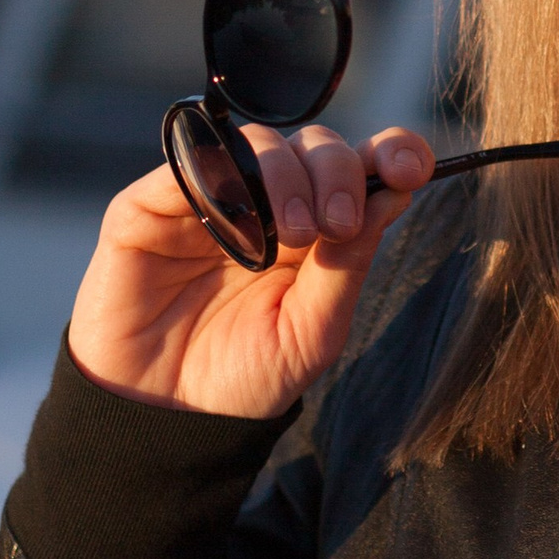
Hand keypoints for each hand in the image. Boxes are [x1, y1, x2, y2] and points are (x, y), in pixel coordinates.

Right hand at [65, 123, 436, 419]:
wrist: (165, 416)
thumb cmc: (245, 375)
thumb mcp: (312, 329)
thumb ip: (349, 263)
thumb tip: (395, 193)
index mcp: (317, 228)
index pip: (361, 166)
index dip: (389, 151)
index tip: (407, 167)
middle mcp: (267, 202)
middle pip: (315, 145)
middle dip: (337, 173)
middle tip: (337, 225)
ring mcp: (211, 197)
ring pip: (258, 142)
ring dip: (286, 176)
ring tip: (290, 236)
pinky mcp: (152, 203)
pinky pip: (188, 161)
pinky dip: (219, 177)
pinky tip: (231, 221)